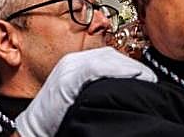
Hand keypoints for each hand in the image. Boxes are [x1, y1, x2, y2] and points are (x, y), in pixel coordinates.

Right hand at [13, 47, 155, 136]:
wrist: (35, 128)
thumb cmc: (56, 117)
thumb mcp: (76, 94)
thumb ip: (94, 85)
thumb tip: (119, 83)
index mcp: (74, 64)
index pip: (107, 56)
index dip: (128, 63)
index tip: (143, 73)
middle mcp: (72, 62)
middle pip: (109, 54)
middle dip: (132, 65)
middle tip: (148, 76)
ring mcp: (70, 68)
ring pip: (107, 58)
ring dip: (129, 67)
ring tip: (144, 78)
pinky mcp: (69, 78)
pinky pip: (97, 67)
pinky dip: (116, 70)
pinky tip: (131, 76)